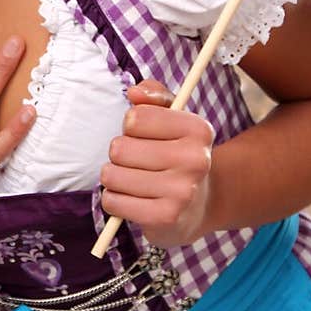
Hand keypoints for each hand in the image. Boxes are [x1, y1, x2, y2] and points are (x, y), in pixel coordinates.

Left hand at [99, 78, 214, 248]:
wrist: (198, 205)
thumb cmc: (177, 154)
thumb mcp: (172, 118)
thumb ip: (153, 96)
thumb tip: (134, 93)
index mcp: (198, 129)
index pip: (135, 118)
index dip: (130, 126)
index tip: (144, 135)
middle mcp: (196, 159)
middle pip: (119, 148)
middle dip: (120, 154)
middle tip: (138, 162)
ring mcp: (182, 191)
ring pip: (112, 175)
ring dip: (114, 178)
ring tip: (134, 181)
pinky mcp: (165, 216)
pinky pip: (113, 201)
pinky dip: (114, 200)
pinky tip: (132, 200)